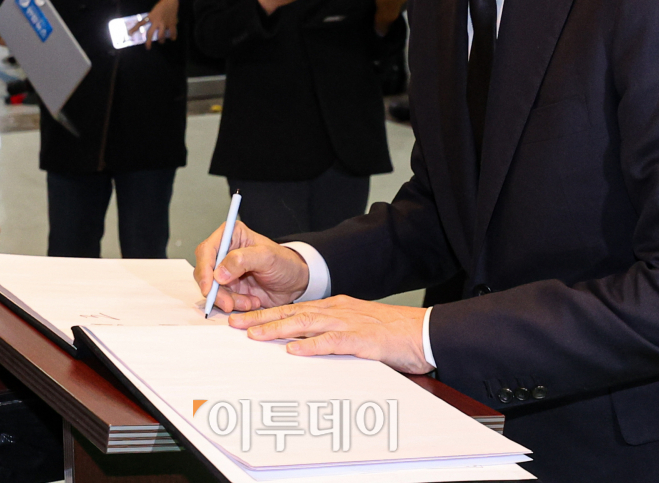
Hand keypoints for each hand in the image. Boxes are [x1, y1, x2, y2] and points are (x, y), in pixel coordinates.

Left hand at [130, 0, 179, 49]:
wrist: (171, 1)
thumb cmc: (161, 5)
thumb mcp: (154, 11)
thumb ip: (152, 18)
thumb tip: (149, 24)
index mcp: (151, 16)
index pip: (140, 23)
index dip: (134, 29)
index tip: (129, 34)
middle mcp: (157, 21)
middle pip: (150, 33)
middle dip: (148, 42)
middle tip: (148, 47)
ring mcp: (164, 23)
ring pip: (161, 35)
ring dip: (161, 40)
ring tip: (161, 42)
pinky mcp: (172, 23)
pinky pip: (172, 32)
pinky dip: (173, 36)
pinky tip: (172, 38)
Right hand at [194, 221, 310, 312]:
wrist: (295, 283)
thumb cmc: (285, 263)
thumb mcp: (267, 257)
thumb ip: (242, 260)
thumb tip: (219, 273)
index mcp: (232, 236)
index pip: (206, 250)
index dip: (204, 269)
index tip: (209, 287)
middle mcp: (225, 252)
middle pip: (205, 273)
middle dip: (216, 291)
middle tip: (228, 303)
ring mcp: (226, 272)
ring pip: (213, 290)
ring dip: (229, 300)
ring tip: (249, 301)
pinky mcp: (230, 288)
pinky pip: (223, 300)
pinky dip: (235, 305)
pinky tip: (251, 302)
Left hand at [231, 296, 431, 373]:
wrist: (423, 332)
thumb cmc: (391, 333)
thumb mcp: (356, 327)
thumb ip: (330, 333)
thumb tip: (302, 344)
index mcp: (335, 308)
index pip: (293, 310)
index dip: (266, 314)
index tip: (243, 320)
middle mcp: (337, 311)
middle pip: (292, 313)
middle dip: (261, 318)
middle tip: (235, 324)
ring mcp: (349, 323)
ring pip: (306, 323)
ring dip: (277, 329)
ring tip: (254, 334)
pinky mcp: (362, 340)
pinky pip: (333, 341)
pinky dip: (312, 345)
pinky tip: (295, 350)